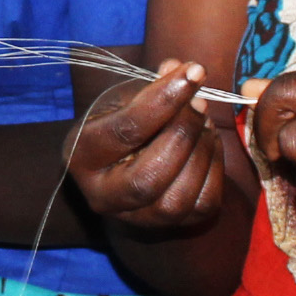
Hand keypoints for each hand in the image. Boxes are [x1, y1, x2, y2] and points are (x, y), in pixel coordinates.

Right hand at [65, 60, 234, 235]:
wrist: (117, 166)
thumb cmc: (118, 124)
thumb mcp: (123, 99)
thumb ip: (151, 85)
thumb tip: (184, 69)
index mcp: (81, 155)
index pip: (126, 131)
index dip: (164, 100)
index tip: (193, 72)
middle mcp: (101, 196)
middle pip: (148, 177)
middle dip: (183, 135)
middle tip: (199, 104)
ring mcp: (135, 218)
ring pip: (177, 199)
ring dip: (201, 153)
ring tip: (204, 122)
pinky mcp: (168, 226)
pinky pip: (202, 205)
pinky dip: (214, 169)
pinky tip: (209, 143)